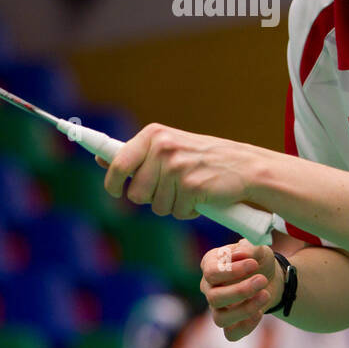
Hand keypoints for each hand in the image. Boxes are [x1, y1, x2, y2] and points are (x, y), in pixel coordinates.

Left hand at [95, 122, 260, 220]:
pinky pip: (177, 212)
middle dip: (152, 198)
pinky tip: (202, 196)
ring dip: (172, 205)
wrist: (246, 167)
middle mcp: (163, 148)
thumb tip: (101, 159)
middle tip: (173, 188)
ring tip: (190, 189)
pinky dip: (189, 211)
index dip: (112, 182)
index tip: (114, 191)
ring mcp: (177, 167)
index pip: (118, 162)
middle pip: (136, 193)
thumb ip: (137, 154)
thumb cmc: (205, 159)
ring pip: (156, 206)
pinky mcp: (191, 186)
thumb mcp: (169, 146)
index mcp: (154, 134)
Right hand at [199, 239, 284, 340]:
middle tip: (262, 280)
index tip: (254, 263)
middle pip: (214, 297)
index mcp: (210, 265)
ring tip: (265, 294)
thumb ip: (250, 248)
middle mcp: (209, 288)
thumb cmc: (258, 261)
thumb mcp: (258, 249)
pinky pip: (231, 334)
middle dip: (240, 290)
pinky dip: (246, 326)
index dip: (232, 270)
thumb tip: (241, 253)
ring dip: (245, 308)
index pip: (211, 272)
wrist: (269, 278)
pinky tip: (260, 313)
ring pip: (220, 318)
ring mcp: (217, 308)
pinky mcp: (229, 324)